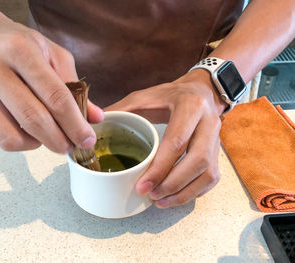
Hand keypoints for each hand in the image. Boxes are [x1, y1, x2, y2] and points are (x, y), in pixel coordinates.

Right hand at [0, 2, 102, 152]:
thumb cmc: (18, 45)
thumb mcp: (52, 55)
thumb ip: (75, 86)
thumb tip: (94, 118)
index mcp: (19, 50)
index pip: (55, 97)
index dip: (76, 124)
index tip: (87, 139)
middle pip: (33, 120)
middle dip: (59, 141)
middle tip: (68, 145)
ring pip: (8, 138)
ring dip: (32, 144)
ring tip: (38, 132)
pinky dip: (0, 146)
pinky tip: (10, 130)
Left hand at [105, 69, 226, 207]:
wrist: (201, 92)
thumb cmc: (169, 95)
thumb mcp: (144, 97)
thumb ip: (121, 110)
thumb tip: (94, 127)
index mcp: (190, 106)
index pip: (177, 141)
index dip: (160, 168)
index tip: (142, 186)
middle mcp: (209, 122)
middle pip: (197, 160)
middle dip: (172, 184)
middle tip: (151, 195)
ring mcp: (217, 139)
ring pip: (208, 173)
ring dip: (184, 192)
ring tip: (161, 202)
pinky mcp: (218, 152)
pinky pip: (212, 178)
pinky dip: (194, 192)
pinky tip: (176, 197)